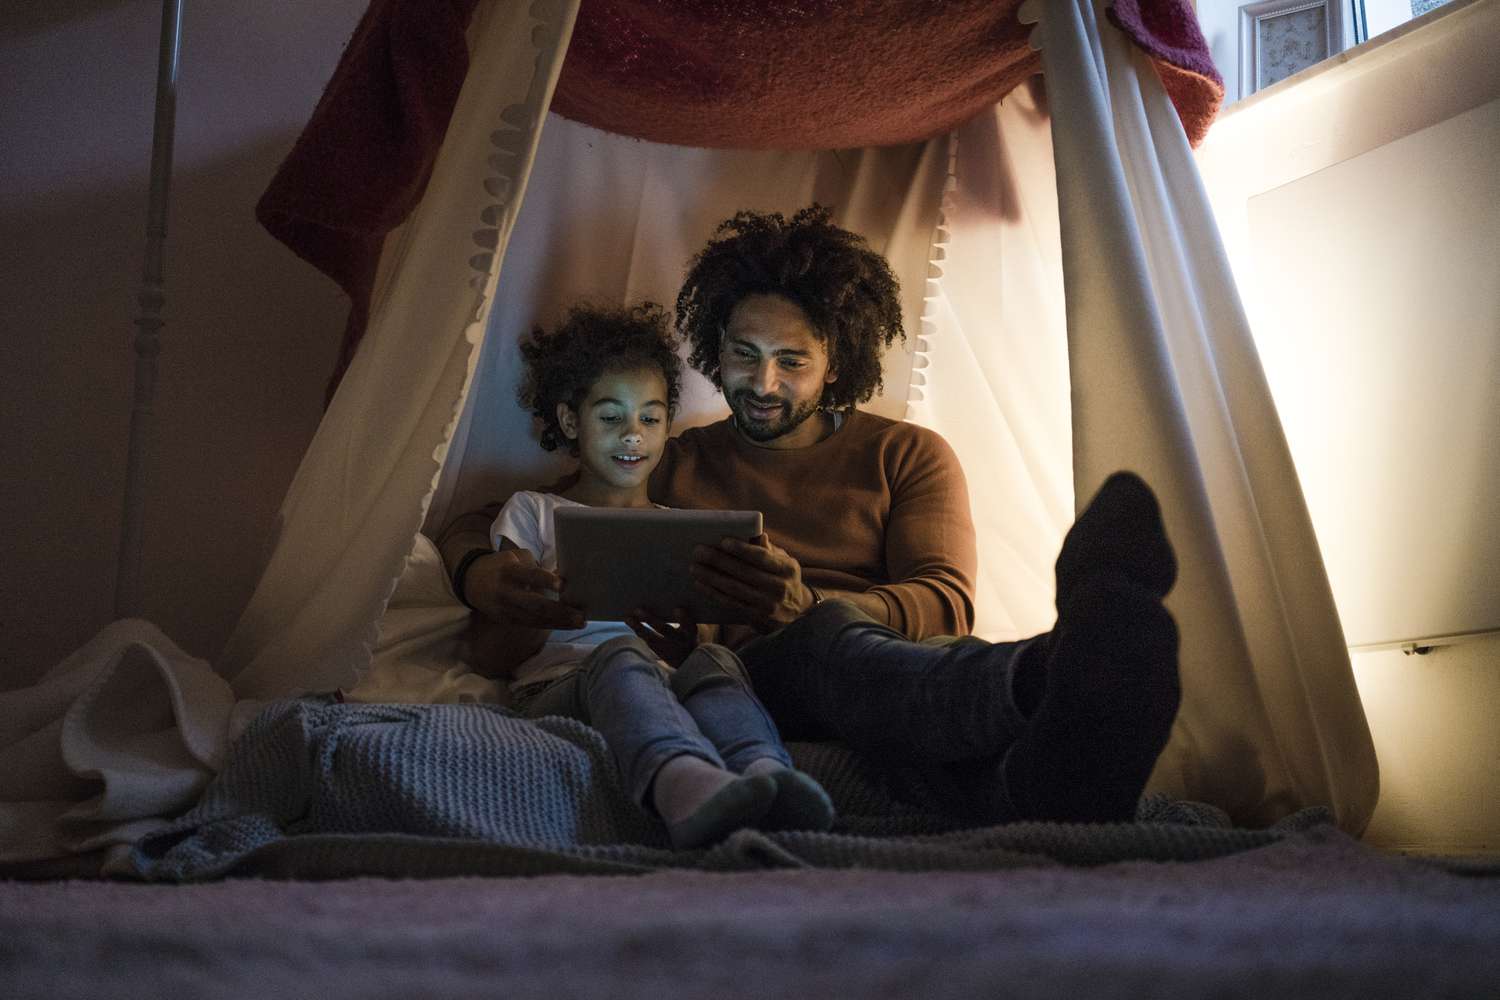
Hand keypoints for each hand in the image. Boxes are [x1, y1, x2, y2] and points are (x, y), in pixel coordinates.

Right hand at [465, 548, 584, 629]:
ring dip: (560, 622)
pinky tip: (567, 625)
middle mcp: (507, 593)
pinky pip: (533, 624)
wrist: (470, 581)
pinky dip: (552, 624)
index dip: (545, 579)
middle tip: (581, 615)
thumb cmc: (501, 565)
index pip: (529, 575)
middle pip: (535, 604)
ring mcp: (507, 610)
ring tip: (580, 622)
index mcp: (509, 572)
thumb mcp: (515, 558)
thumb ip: (537, 567)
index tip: (562, 584)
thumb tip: (565, 577)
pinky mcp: (509, 620)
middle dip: (560, 611)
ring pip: (536, 619)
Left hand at [626, 608, 698, 666]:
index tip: (677, 609)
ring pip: (652, 638)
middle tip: (638, 610)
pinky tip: (629, 621)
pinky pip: (648, 641)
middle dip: (651, 620)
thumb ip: (682, 615)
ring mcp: (670, 650)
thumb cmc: (688, 632)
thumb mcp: (690, 626)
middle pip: (666, 631)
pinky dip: (638, 630)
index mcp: (692, 633)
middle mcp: (681, 642)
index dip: (684, 619)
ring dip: (639, 627)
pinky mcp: (661, 654)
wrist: (690, 658)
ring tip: (627, 618)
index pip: (690, 627)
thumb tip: (667, 595)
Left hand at [690, 533, 811, 632]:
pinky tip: (701, 585)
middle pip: (744, 572)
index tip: (723, 541)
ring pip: (734, 589)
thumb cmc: (783, 579)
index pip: (762, 557)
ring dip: (711, 578)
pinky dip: (713, 593)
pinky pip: (731, 603)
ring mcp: (768, 605)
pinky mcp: (756, 617)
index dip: (742, 549)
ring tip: (695, 567)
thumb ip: (768, 549)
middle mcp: (779, 587)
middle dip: (719, 561)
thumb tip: (757, 534)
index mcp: (787, 569)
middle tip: (698, 551)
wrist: (796, 614)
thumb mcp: (784, 562)